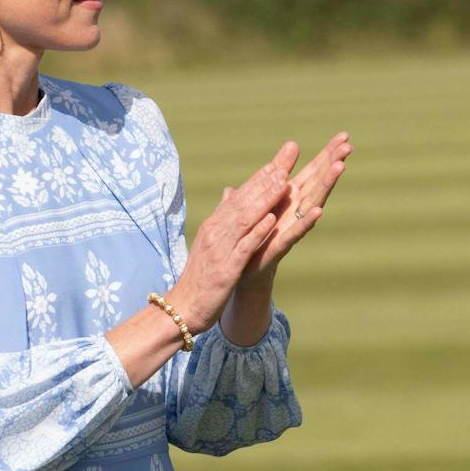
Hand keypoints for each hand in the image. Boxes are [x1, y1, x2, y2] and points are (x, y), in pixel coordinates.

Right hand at [171, 148, 299, 332]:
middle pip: (243, 201)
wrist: (184, 307)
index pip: (238, 197)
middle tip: (286, 162)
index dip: (258, 179)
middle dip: (265, 181)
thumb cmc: (199, 278)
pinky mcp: (226, 269)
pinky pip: (244, 247)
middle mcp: (215, 233)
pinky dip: (258, 232)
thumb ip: (222, 218)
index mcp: (213, 226)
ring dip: (264, 200)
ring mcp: (220, 250)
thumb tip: (229, 193)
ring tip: (283, 183)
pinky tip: (272, 219)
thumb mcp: (209, 245)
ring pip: (244, 219)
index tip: (277, 163)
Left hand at [221, 130, 351, 284]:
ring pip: (313, 201)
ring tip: (340, 167)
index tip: (344, 135)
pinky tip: (320, 210)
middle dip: (333, 163)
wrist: (243, 269)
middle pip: (318, 181)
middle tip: (348, 145)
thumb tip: (270, 167)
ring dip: (327, 184)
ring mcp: (292, 225)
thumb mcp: (257, 203)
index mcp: (290, 196)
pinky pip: (297, 231)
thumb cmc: (253, 235)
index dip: (327, 154)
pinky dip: (308, 221)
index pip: (313, 171)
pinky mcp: (283, 243)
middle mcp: (297, 209)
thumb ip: (264, 184)